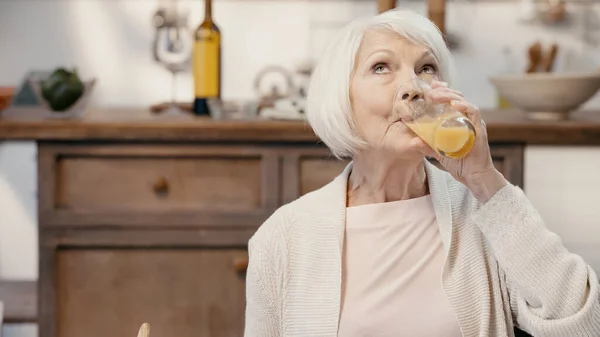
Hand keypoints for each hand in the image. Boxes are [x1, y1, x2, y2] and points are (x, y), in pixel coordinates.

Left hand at [409, 80, 507, 201]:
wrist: (474, 177)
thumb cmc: (459, 163)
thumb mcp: (439, 152)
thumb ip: (428, 146)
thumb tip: (412, 142)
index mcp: (459, 121)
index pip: (452, 101)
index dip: (442, 91)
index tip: (431, 86)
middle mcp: (468, 120)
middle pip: (457, 98)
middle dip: (443, 92)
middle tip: (430, 92)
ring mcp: (474, 124)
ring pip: (464, 102)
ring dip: (450, 96)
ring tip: (436, 96)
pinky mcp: (479, 130)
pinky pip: (474, 113)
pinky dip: (465, 107)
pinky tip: (455, 104)